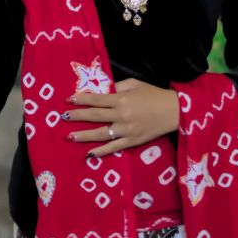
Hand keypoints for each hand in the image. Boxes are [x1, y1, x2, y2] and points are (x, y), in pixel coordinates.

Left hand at [64, 78, 178, 153]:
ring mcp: (126, 130)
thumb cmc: (153, 94)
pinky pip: (114, 147)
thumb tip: (100, 89)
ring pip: (101, 134)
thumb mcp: (134, 84)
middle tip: (63, 117)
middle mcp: (121, 115)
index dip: (81, 99)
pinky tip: (90, 154)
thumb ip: (117, 86)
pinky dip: (101, 151)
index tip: (68, 99)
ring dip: (84, 135)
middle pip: (95, 116)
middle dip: (77, 116)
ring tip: (70, 136)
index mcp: (121, 98)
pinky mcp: (132, 142)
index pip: (96, 99)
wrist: (173, 111)